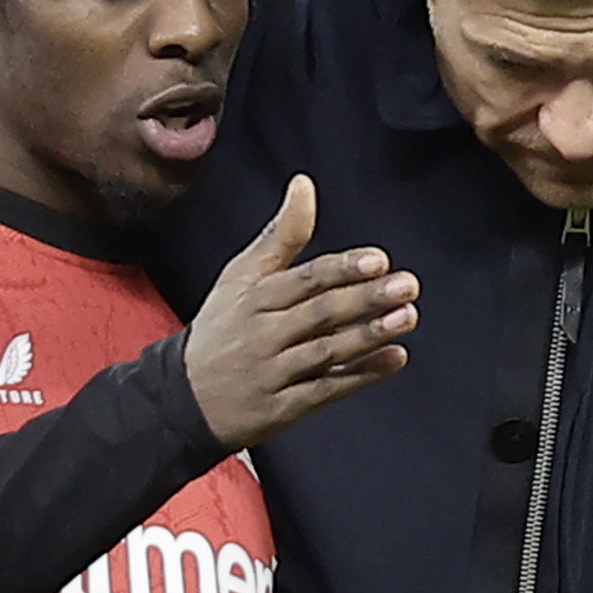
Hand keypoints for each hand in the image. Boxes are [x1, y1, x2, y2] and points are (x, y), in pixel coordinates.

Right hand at [183, 175, 416, 448]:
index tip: (379, 260)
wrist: (185, 399)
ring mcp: (272, 373)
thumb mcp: (241, 278)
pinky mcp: (282, 408)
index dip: (342, 269)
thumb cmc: (224, 328)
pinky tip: (395, 358)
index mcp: (254, 297)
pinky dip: (361, 375)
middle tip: (407, 285)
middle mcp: (262, 333)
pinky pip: (326, 390)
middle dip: (366, 299)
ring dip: (369, 335)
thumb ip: (280, 235)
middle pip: (320, 314)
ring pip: (326, 351)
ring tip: (407, 317)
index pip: (304, 280)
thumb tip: (304, 184)